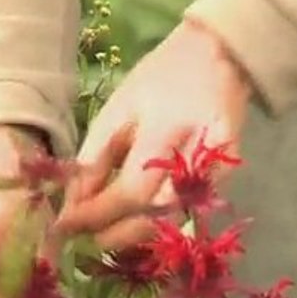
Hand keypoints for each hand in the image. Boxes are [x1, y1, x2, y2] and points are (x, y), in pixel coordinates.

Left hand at [56, 19, 251, 247]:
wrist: (216, 57)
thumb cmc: (159, 80)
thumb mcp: (118, 109)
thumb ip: (96, 158)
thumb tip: (72, 205)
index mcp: (164, 130)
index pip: (129, 191)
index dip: (96, 215)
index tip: (66, 228)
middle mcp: (196, 156)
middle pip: (155, 215)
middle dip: (115, 234)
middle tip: (86, 240)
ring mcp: (219, 170)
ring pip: (175, 221)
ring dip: (137, 235)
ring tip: (107, 236)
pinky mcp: (230, 177)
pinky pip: (193, 211)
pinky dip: (164, 223)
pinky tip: (139, 224)